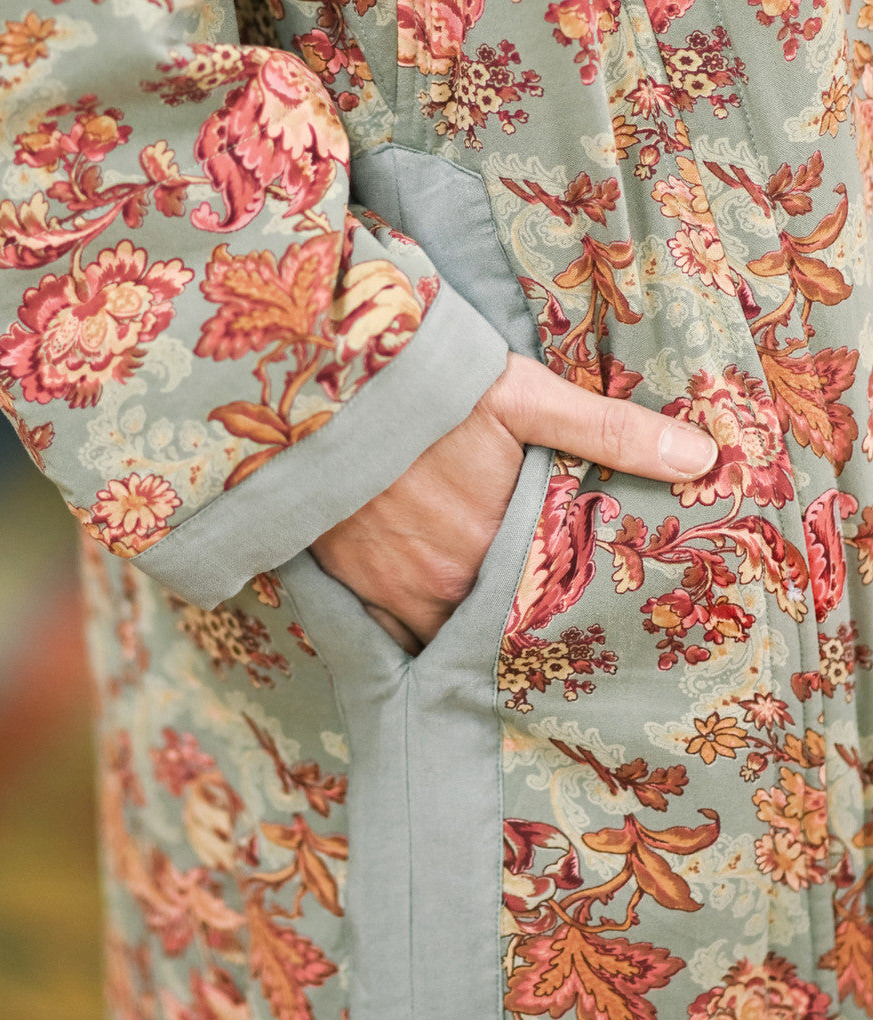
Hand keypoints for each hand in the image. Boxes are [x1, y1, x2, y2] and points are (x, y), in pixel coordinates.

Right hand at [310, 352, 717, 653]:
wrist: (317, 385)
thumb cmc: (425, 388)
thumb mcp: (524, 397)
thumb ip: (610, 432)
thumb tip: (701, 461)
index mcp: (494, 550)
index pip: (544, 608)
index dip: (563, 616)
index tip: (586, 622)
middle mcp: (444, 586)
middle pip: (493, 627)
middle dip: (517, 626)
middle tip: (546, 629)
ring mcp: (390, 589)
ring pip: (442, 634)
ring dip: (467, 630)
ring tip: (493, 626)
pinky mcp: (347, 582)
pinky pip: (387, 633)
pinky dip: (410, 631)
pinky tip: (430, 620)